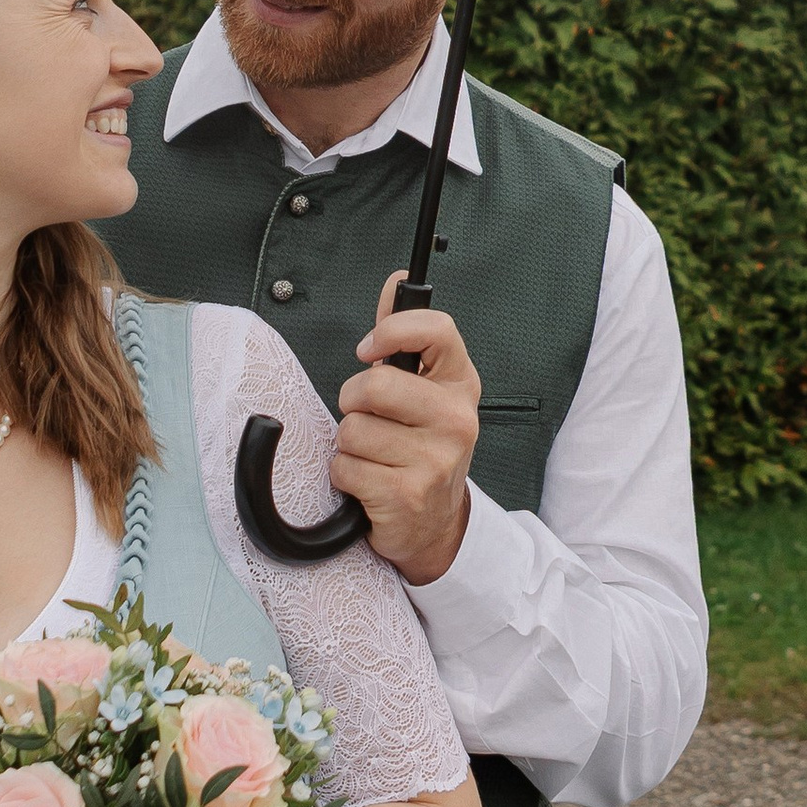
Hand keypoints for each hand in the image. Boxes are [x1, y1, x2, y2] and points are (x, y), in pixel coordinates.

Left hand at [330, 273, 479, 584]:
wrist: (435, 525)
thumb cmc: (421, 447)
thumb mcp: (423, 390)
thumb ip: (403, 337)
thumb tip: (396, 281)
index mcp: (461, 384)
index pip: (436, 330)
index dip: (392, 330)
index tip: (369, 349)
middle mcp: (456, 419)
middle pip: (375, 386)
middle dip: (354, 402)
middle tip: (369, 417)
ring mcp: (435, 460)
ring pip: (352, 430)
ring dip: (349, 446)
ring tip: (375, 456)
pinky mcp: (407, 495)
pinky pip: (345, 468)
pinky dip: (345, 476)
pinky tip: (370, 482)